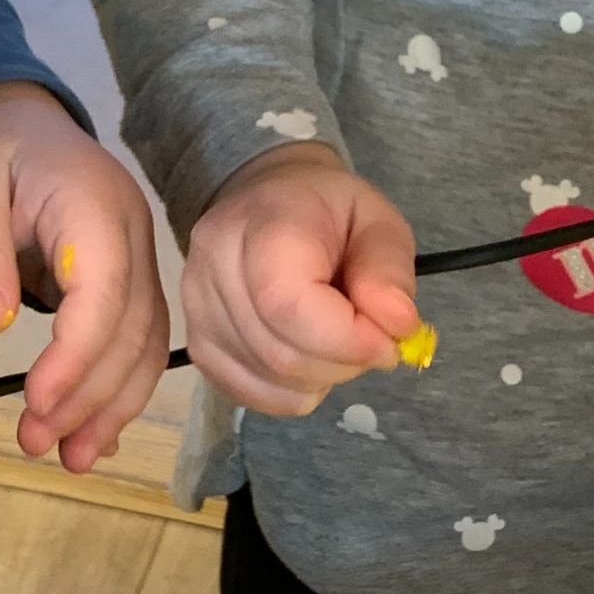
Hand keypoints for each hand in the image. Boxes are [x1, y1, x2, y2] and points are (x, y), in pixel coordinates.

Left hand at [0, 84, 170, 471]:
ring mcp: (139, 257)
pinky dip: (120, 392)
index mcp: (93, 203)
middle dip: (88, 396)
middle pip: (130, 329)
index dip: (77, 354)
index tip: (36, 402)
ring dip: (111, 407)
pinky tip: (94, 435)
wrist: (21, 122)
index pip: (103, 290)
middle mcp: (133, 233)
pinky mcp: (131, 281)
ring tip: (68, 458)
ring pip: (146, 345)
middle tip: (34, 443)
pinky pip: (139, 343)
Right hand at [183, 144, 419, 416]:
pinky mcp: (197, 344)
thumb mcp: (377, 220)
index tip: (386, 338)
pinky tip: (307, 356)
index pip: (288, 305)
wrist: (264, 200)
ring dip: (321, 376)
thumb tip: (397, 327)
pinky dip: (292, 390)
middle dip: (343, 361)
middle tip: (370, 338)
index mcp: (263, 223)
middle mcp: (215, 265)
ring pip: (269, 378)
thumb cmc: (327, 210)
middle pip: (281, 353)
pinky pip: (251, 393)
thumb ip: (390, 271)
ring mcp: (196, 309)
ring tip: (336, 338)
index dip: (346, 339)